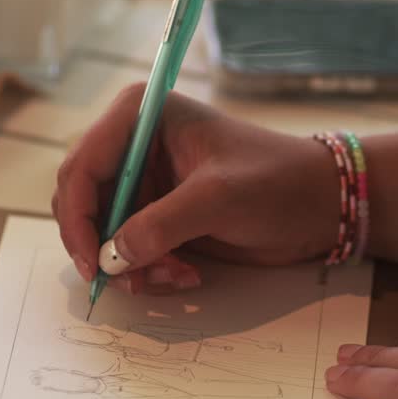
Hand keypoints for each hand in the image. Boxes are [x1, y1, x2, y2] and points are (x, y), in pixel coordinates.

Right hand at [52, 84, 337, 293]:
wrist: (319, 206)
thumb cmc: (277, 182)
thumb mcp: (219, 198)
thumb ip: (162, 225)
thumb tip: (113, 258)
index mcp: (140, 117)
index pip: (81, 167)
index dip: (77, 218)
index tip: (93, 264)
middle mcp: (133, 146)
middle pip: (82, 204)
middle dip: (104, 248)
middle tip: (129, 281)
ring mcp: (144, 183)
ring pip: (104, 234)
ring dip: (131, 266)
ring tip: (176, 276)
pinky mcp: (158, 215)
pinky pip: (128, 251)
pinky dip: (148, 270)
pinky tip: (186, 274)